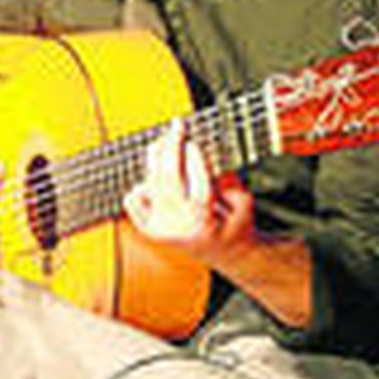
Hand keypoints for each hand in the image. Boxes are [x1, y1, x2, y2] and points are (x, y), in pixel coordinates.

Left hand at [123, 120, 257, 265]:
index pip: (195, 179)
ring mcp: (160, 228)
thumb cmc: (235, 225)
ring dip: (156, 158)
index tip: (191, 139)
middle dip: (172, 146)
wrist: (224, 252)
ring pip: (151, 183)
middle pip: (169, 176)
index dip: (192, 156)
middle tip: (177, 126)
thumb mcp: (244, 202)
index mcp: (204, 220)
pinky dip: (142, 185)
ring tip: (163, 142)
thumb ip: (228, 180)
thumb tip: (203, 157)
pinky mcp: (149, 229)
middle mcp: (178, 225)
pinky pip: (134, 200)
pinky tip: (155, 176)